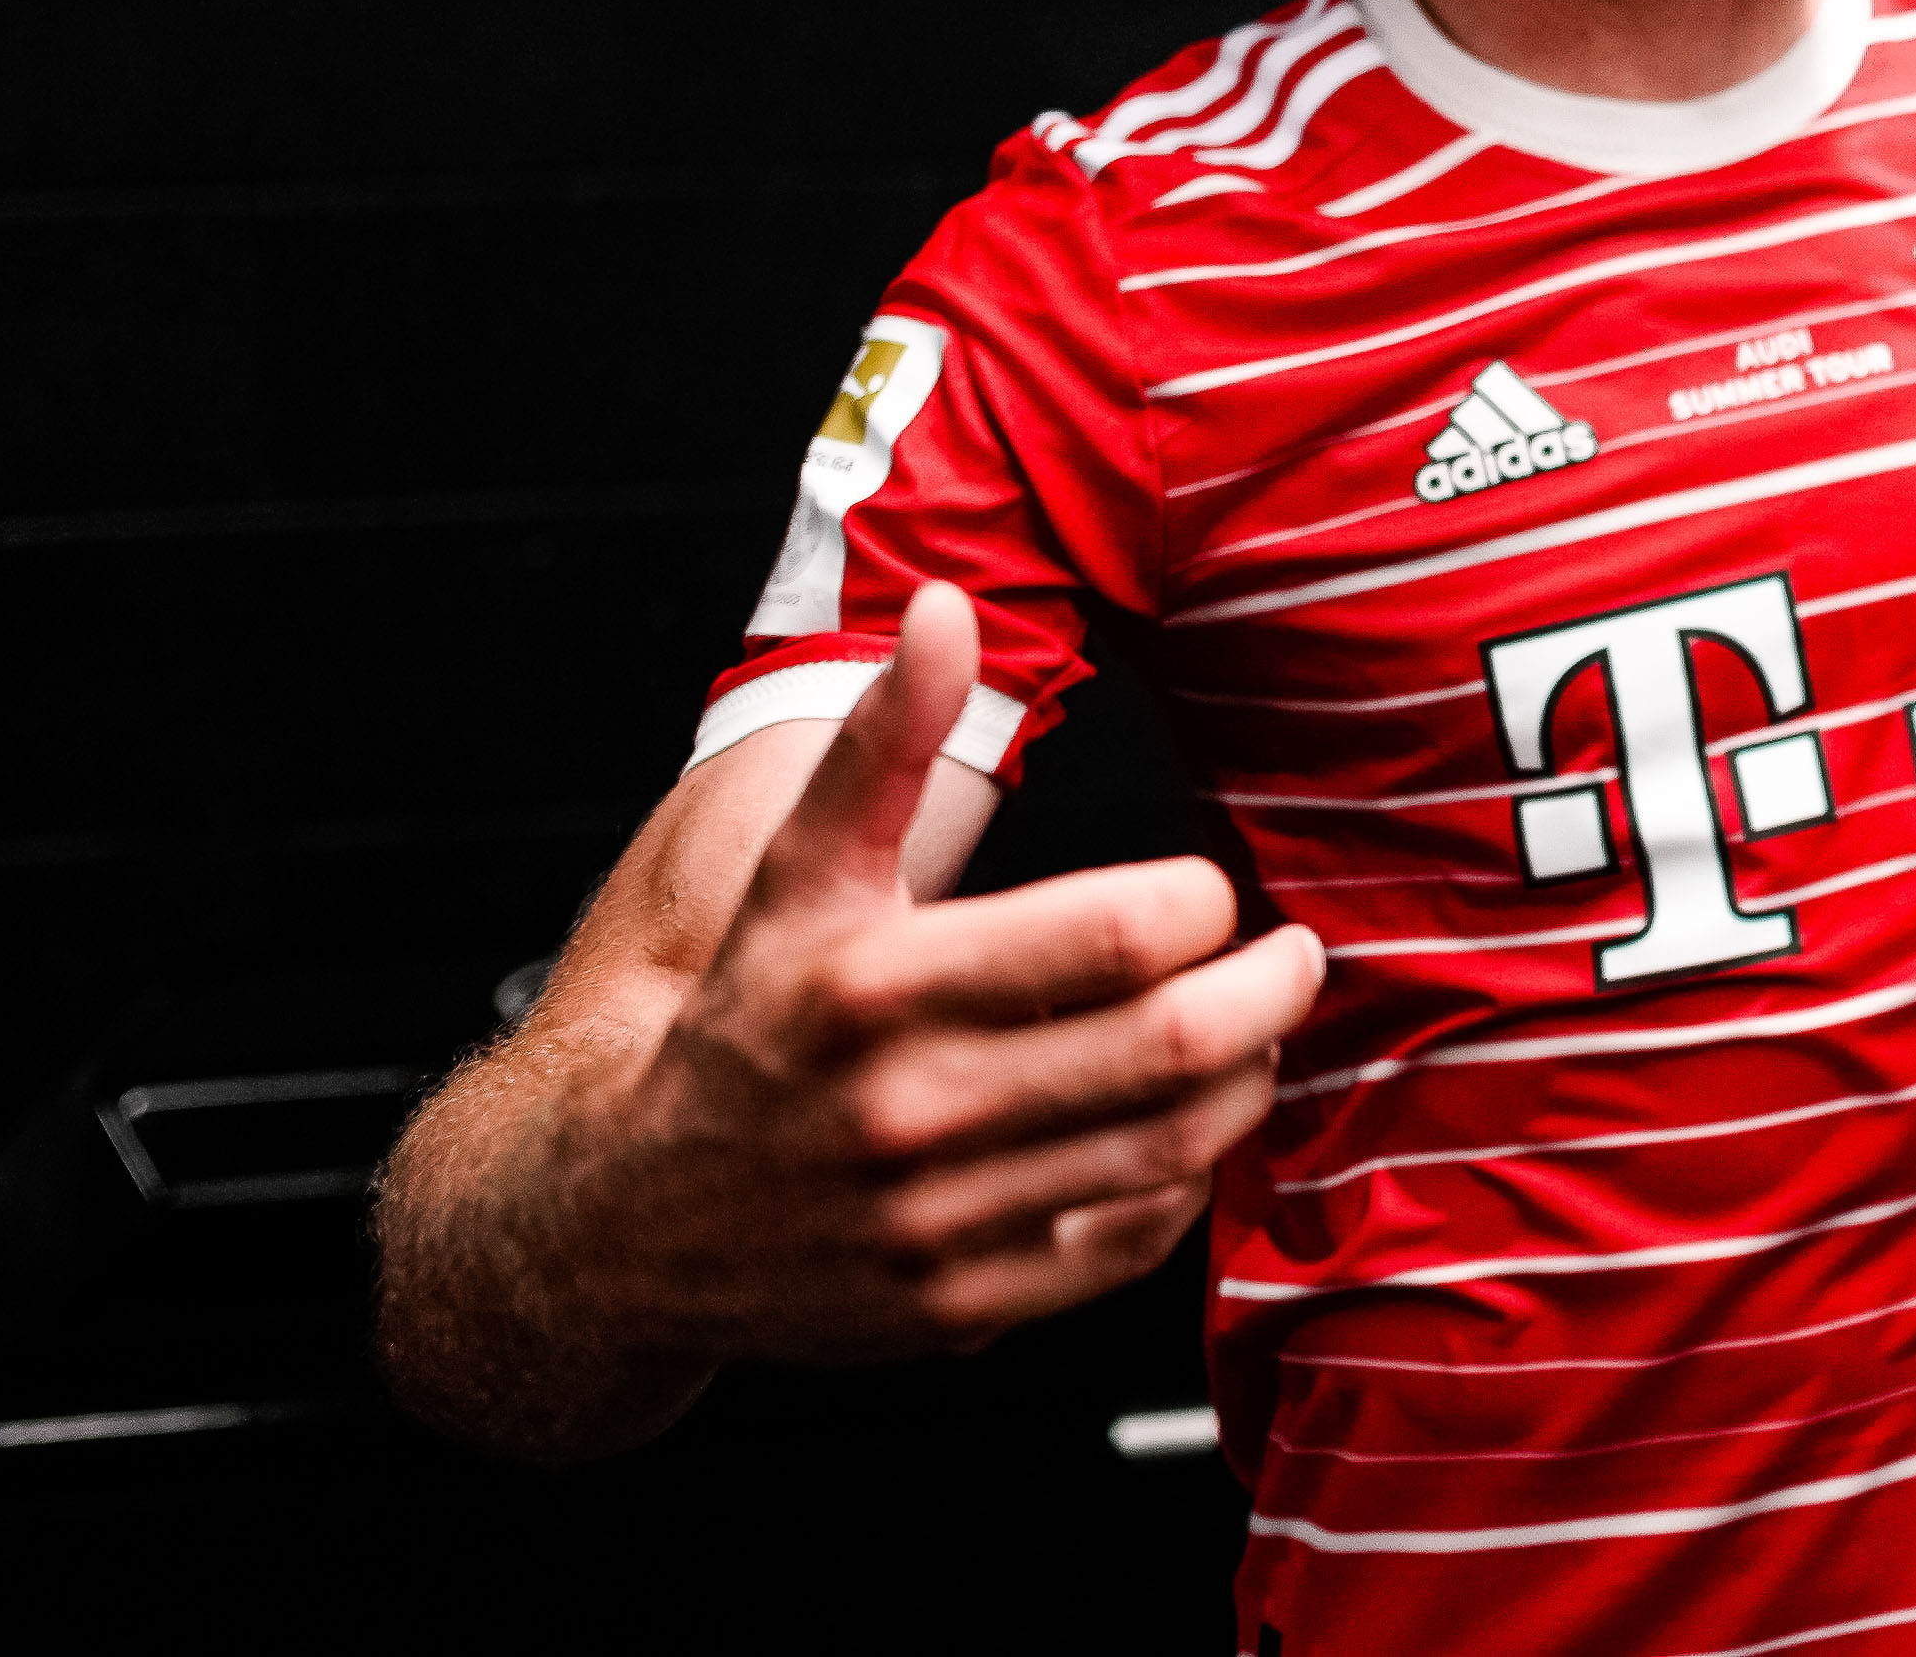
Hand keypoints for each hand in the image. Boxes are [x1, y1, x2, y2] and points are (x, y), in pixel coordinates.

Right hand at [575, 586, 1328, 1360]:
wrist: (628, 1221)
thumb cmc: (746, 1022)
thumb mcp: (797, 874)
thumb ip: (883, 737)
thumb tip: (943, 606)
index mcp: (877, 987)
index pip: (1122, 934)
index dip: (1200, 903)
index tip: (1205, 893)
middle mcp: (909, 1111)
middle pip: (1175, 1046)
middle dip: (1268, 991)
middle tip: (1288, 957)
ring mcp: (939, 1223)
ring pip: (1173, 1147)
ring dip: (1245, 1080)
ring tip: (1250, 1032)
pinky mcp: (962, 1310)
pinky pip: (1130, 1244)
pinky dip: (1182, 1181)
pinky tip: (1178, 1127)